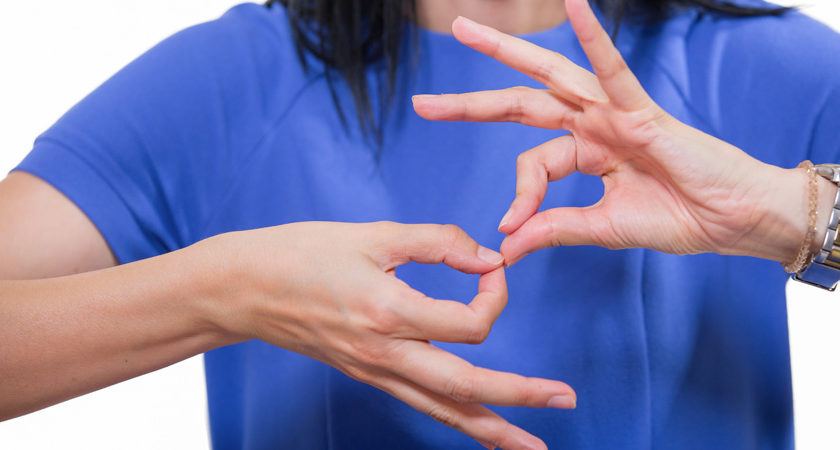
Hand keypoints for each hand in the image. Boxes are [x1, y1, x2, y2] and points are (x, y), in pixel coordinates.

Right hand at [200, 221, 573, 449]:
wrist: (246, 288)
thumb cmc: (304, 253)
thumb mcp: (374, 233)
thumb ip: (438, 241)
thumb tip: (487, 258)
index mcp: (390, 312)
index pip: (471, 322)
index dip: (496, 295)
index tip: (492, 268)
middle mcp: (386, 353)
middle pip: (467, 387)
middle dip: (521, 396)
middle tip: (566, 399)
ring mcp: (375, 372)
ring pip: (444, 410)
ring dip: (493, 429)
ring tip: (531, 445)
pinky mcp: (368, 375)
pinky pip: (420, 404)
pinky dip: (455, 420)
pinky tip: (477, 429)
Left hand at [413, 0, 821, 264]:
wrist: (731, 222)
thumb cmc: (679, 218)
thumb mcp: (601, 227)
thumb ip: (552, 228)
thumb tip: (505, 245)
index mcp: (584, 151)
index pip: (532, 163)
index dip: (517, 196)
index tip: (511, 229)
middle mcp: (592, 123)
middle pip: (520, 103)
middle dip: (471, 103)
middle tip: (423, 102)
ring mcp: (613, 113)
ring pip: (551, 76)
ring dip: (507, 51)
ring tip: (467, 31)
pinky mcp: (642, 112)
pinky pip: (614, 70)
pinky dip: (594, 40)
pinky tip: (573, 5)